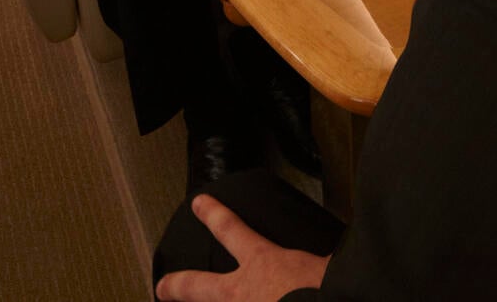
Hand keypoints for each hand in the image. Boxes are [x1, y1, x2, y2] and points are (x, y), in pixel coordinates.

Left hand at [155, 194, 330, 300]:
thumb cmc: (331, 288)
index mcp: (263, 263)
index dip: (212, 214)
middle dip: (176, 285)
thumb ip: (321, 262)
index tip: (198, 204)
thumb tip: (334, 261)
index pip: (231, 229)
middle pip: (197, 285)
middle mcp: (242, 293)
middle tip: (162, 287)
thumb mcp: (328, 263)